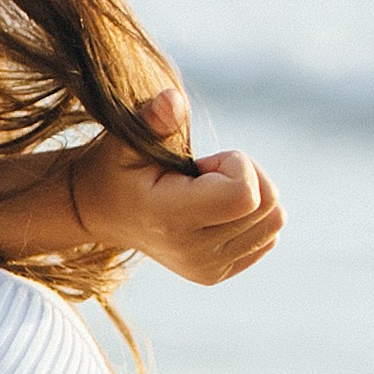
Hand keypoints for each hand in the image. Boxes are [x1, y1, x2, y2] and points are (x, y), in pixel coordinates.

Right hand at [71, 94, 283, 283]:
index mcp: (171, 219)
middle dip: (244, 176)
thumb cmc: (117, 169)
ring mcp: (207, 269)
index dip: (236, 166)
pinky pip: (268, 236)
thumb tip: (173, 99)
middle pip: (268, 205)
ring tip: (207, 193)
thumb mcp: (127, 140)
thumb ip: (153, 119)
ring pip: (274, 222)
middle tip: (203, 176)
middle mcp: (193, 253)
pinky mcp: (218, 273)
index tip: (202, 164)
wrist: (99, 214)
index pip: (245, 195)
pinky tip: (214, 211)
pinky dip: (251, 217)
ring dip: (249, 196)